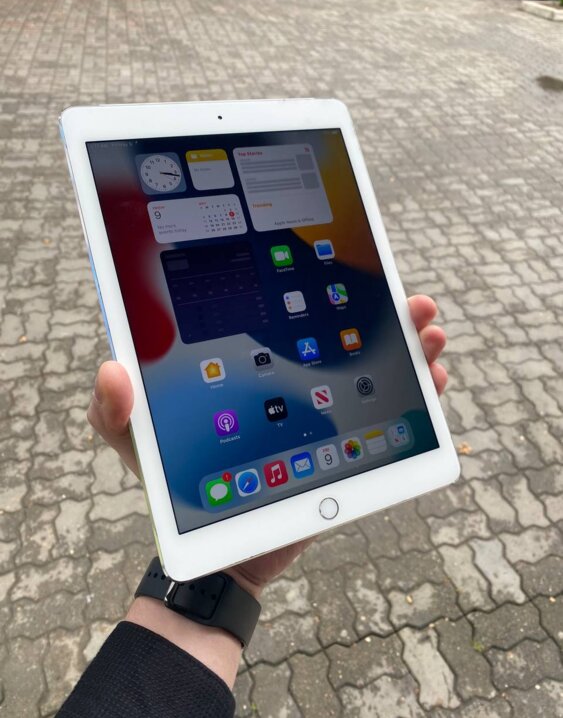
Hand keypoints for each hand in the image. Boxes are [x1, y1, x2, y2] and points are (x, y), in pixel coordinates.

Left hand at [88, 294, 446, 596]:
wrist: (220, 553)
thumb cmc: (179, 490)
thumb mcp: (135, 446)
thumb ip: (113, 413)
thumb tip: (114, 369)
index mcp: (249, 367)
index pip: (288, 315)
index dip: (322, 288)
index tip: (350, 265)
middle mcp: (291, 382)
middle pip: (344, 336)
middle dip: (385, 314)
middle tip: (411, 301)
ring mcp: (322, 414)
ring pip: (374, 371)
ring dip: (409, 348)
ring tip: (430, 332)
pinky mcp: (345, 449)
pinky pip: (388, 419)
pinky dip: (417, 400)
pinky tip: (432, 383)